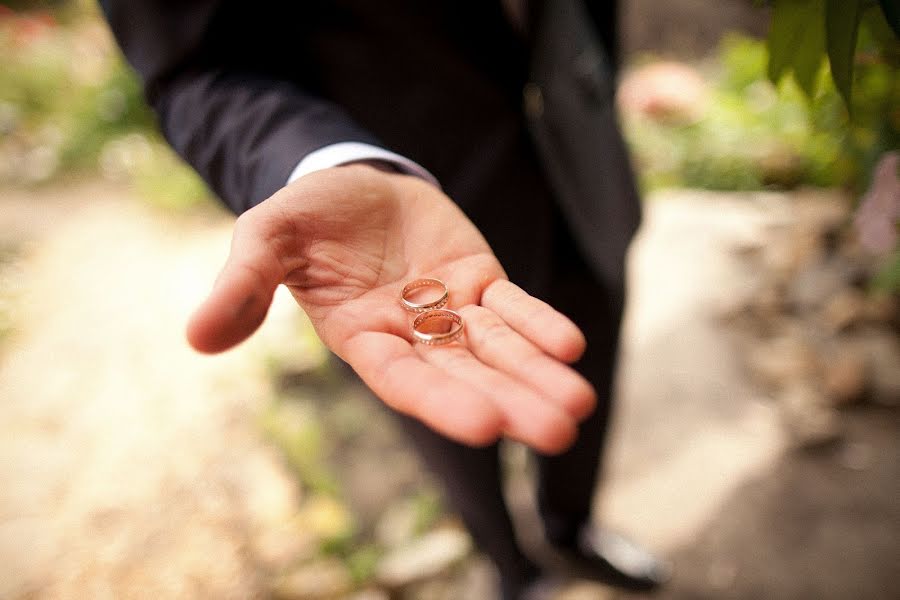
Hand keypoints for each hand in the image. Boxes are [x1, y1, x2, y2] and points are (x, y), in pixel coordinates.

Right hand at [187, 164, 594, 453]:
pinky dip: (539, 325)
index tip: (485, 426)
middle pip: (465, 376)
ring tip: (576, 408)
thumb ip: (243, 285)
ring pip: (499, 351)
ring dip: (538, 377)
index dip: (442, 401)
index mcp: (362, 338)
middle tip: (557, 433)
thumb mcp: (266, 237)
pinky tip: (570, 346)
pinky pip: (513, 308)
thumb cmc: (305, 217)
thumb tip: (196, 338)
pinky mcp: (480, 282)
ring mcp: (450, 311)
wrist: (352, 183)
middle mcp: (412, 335)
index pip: (403, 379)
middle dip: (510, 403)